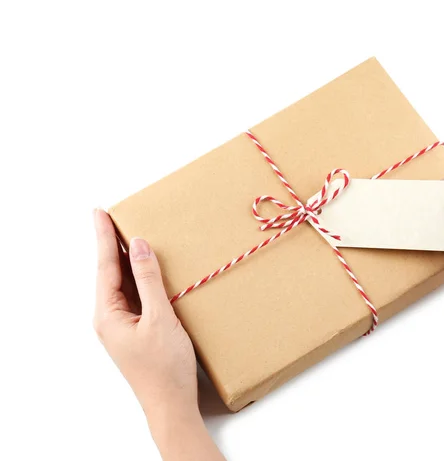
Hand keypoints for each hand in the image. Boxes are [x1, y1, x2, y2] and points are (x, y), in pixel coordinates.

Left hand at [93, 209, 224, 460]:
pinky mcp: (137, 330)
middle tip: (115, 217)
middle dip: (114, 245)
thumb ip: (148, 280)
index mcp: (108, 314)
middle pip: (111, 273)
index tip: (99, 213)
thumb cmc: (165, 366)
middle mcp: (111, 317)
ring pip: (124, 284)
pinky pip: (136, 296)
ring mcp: (123, 325)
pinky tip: (150, 270)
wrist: (171, 404)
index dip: (104, 237)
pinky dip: (141, 278)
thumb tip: (140, 246)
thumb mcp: (159, 318)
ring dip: (128, 261)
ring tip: (131, 237)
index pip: (106, 266)